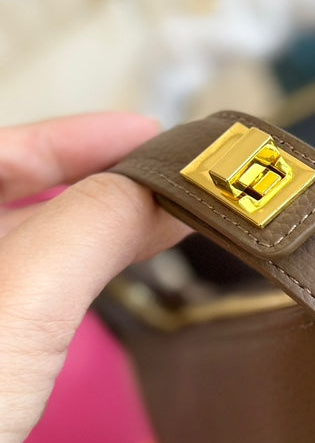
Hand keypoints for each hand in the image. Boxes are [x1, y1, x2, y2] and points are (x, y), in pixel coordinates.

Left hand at [0, 113, 188, 442]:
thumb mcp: (17, 308)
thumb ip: (89, 229)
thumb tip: (153, 189)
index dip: (81, 134)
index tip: (152, 134)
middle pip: (6, 190)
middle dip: (94, 178)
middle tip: (171, 179)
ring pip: (13, 241)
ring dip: (88, 227)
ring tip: (156, 222)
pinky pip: (15, 289)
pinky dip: (67, 274)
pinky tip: (103, 276)